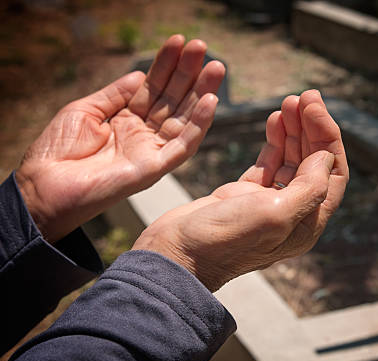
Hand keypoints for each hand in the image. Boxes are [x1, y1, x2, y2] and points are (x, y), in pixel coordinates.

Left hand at [15, 35, 224, 242]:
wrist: (45, 186)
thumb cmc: (58, 151)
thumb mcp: (85, 110)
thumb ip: (115, 94)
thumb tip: (140, 74)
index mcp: (126, 119)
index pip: (153, 87)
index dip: (166, 65)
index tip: (178, 42)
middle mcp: (143, 134)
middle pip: (173, 99)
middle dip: (188, 73)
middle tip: (202, 46)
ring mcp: (151, 151)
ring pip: (184, 118)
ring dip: (202, 93)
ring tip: (216, 67)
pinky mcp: (155, 168)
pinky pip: (183, 145)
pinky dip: (199, 125)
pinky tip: (210, 102)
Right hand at [133, 91, 348, 290]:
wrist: (176, 252)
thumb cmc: (224, 240)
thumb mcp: (274, 215)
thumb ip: (308, 188)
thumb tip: (327, 157)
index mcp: (307, 222)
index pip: (332, 173)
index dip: (328, 137)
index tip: (314, 107)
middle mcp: (292, 213)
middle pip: (313, 162)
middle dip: (312, 127)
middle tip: (305, 96)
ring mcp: (268, 203)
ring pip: (291, 159)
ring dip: (293, 130)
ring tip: (289, 102)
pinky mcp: (244, 195)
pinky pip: (269, 162)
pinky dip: (274, 141)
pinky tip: (274, 120)